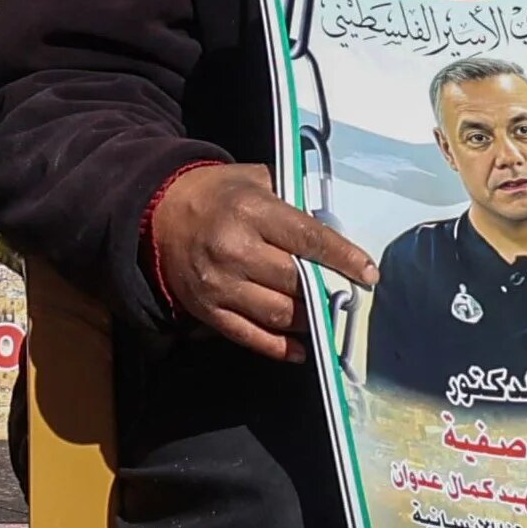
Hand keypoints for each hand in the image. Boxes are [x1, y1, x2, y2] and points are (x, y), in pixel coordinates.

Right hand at [147, 163, 378, 362]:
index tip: (368, 273)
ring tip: (326, 316)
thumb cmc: (217, 194)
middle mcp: (234, 249)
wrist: (158, 213)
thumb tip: (336, 225)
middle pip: (296, 282)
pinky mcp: (207, 310)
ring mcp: (219, 284)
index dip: (342, 258)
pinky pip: (251, 336)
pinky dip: (281, 347)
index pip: (307, 238)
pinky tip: (303, 348)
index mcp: (250, 210)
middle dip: (328, 292)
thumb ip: (293, 198)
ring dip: (309, 321)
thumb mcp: (254, 179)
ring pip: (279, 314)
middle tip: (347, 296)